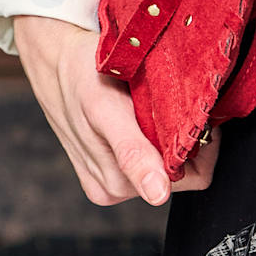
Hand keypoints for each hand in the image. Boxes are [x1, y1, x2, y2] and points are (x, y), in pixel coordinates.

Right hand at [14, 15, 219, 206]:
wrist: (54, 60)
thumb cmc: (79, 75)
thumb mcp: (106, 109)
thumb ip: (133, 154)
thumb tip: (157, 195)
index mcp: (119, 182)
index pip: (192, 177)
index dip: (201, 142)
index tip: (194, 112)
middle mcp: (116, 189)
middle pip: (182, 174)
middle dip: (182, 140)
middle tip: (167, 103)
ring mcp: (114, 182)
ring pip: (170, 167)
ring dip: (168, 137)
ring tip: (148, 107)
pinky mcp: (112, 171)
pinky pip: (155, 162)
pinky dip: (156, 136)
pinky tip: (139, 115)